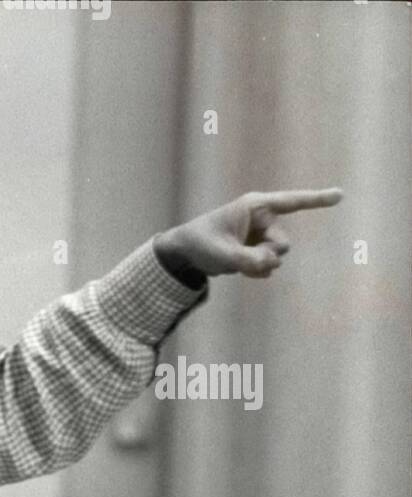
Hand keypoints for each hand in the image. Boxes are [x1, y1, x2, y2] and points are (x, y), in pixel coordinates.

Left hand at [155, 188, 342, 279]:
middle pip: (283, 244)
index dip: (317, 200)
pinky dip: (257, 271)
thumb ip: (248, 261)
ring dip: (260, 266)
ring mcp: (261, 235)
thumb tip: (272, 266)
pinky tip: (241, 270)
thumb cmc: (201, 243)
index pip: (292, 202)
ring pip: (277, 257)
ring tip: (237, 263)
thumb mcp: (222, 254)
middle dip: (267, 257)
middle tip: (243, 260)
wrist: (186, 251)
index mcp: (256, 207)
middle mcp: (262, 218)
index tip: (341, 195)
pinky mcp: (257, 249)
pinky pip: (269, 265)